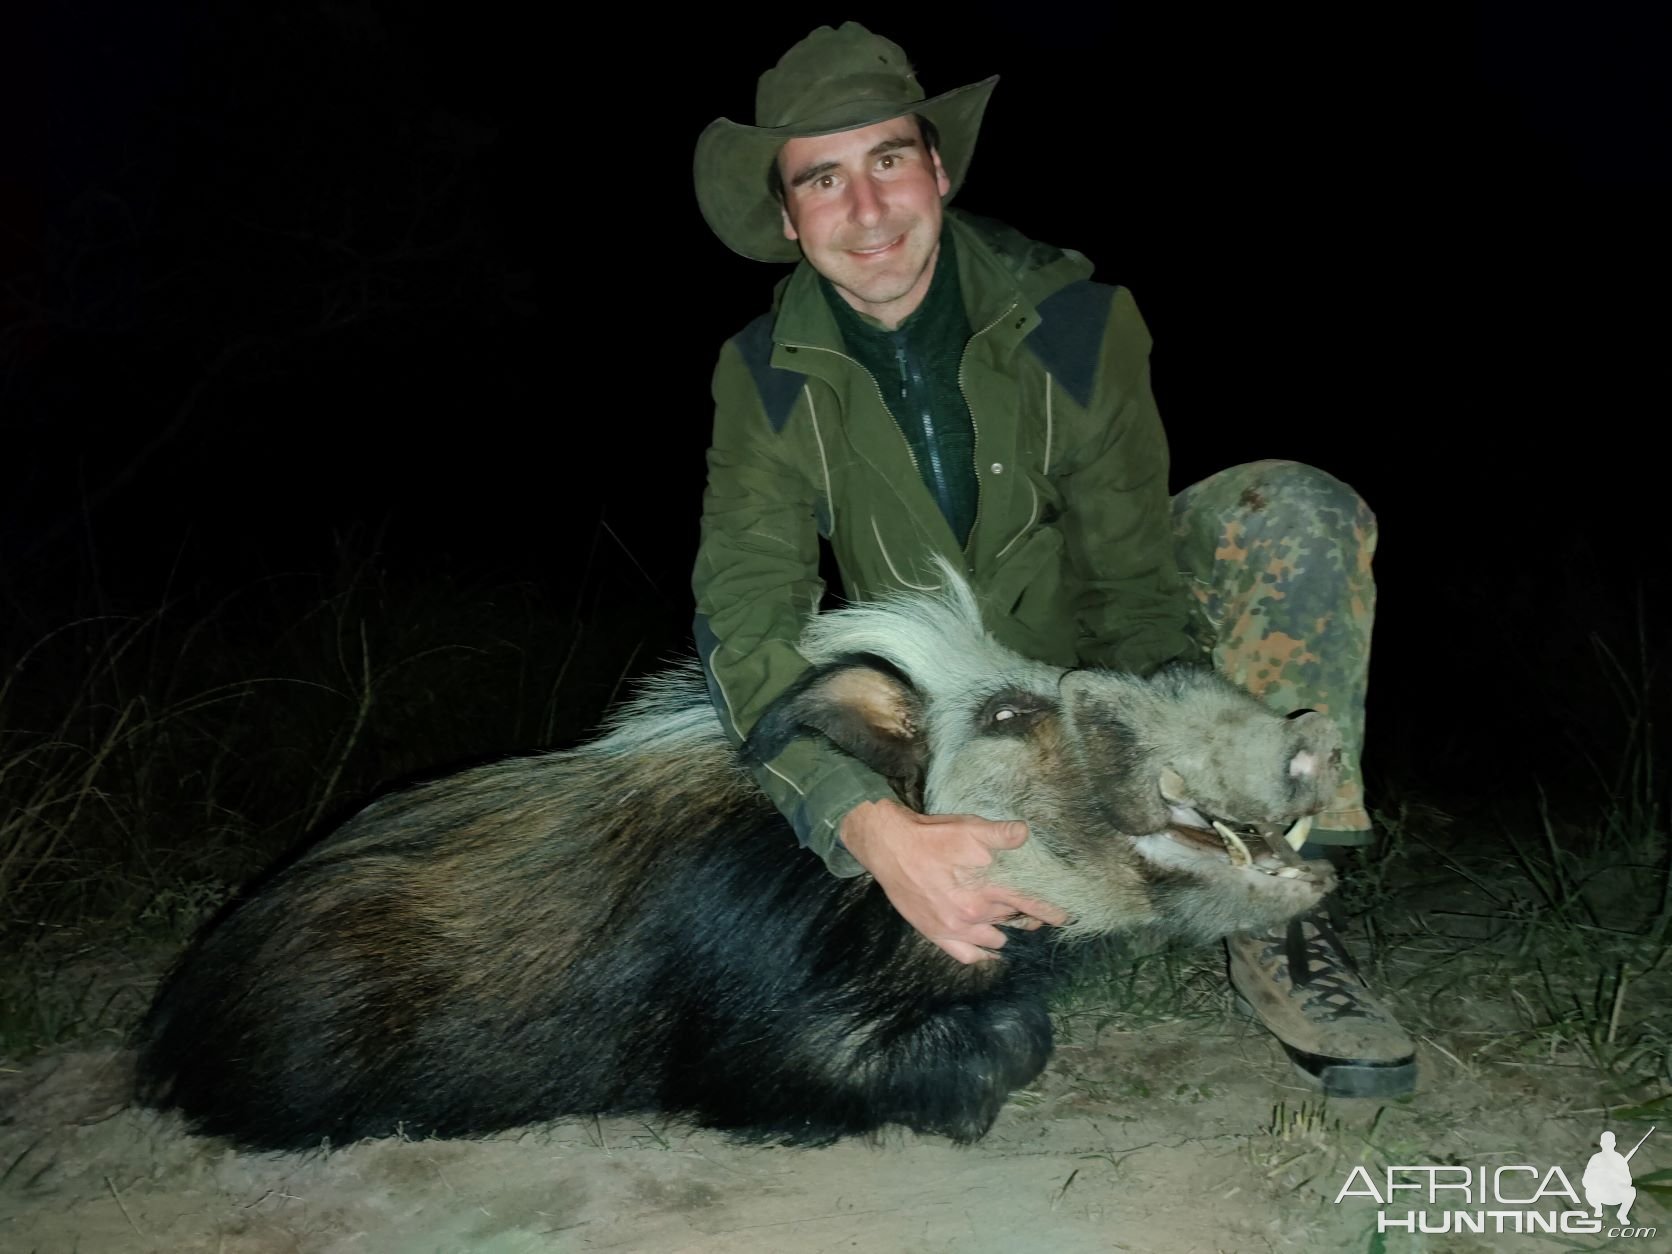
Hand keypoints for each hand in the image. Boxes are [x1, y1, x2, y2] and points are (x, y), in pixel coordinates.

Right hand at [839, 798, 1069, 964]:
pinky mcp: (936, 934)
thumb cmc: (930, 837)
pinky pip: (968, 956)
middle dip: (1028, 918)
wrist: (889, 848)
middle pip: (1013, 923)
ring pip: (994, 941)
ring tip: (1012, 924)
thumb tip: (1026, 833)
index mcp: (986, 891)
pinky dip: (982, 953)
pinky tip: (989, 948)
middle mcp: (973, 916)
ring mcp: (954, 929)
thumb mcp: (968, 828)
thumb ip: (1000, 834)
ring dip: (1006, 933)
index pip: (1028, 905)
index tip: (1065, 916)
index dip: (1050, 910)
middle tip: (1036, 914)